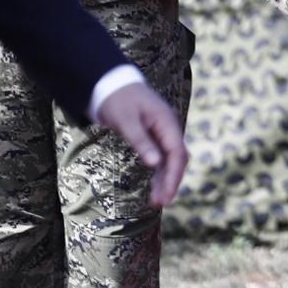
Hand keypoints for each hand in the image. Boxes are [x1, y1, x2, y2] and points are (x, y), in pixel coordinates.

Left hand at [96, 83, 188, 206]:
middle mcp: (168, 128)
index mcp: (166, 122)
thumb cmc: (117, 100)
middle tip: (161, 202)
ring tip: (156, 201)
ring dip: (165, 179)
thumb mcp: (126, 120)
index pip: (177, 153)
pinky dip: (159, 173)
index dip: (173, 175)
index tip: (166, 195)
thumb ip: (141, 141)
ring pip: (170, 160)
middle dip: (171, 181)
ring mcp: (162, 132)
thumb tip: (155, 164)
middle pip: (177, 159)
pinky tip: (153, 187)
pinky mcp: (154, 136)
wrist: (110, 84)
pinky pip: (161, 157)